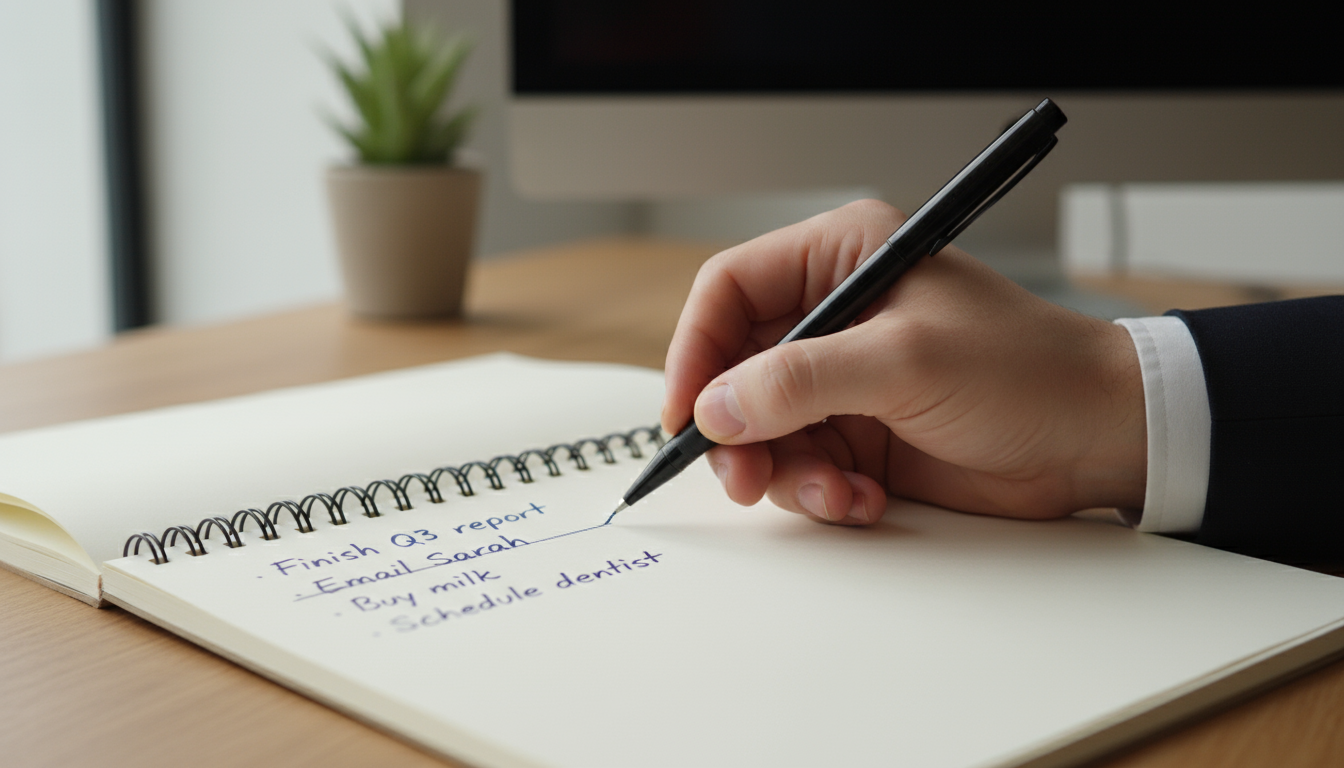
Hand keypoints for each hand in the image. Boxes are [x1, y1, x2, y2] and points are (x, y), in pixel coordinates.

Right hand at [662, 200, 1146, 525]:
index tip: (687, 413)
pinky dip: (821, 493)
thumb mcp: (904, 361)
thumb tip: (716, 407)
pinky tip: (864, 500)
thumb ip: (801, 381)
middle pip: (734, 369)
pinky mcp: (859, 434)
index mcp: (841, 259)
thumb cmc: (1026, 371)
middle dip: (735, 430)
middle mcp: (833, 315)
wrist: (1097, 438)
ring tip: (837, 493)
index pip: (729, 291)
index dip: (695, 350)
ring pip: (762, 429)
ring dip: (785, 473)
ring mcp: (844, 380)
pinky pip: (802, 467)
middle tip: (744, 478)